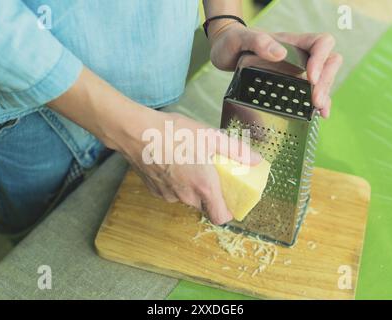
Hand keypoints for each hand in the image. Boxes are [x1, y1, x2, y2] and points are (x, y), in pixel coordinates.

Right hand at [107, 110, 261, 224]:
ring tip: (188, 162)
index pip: (221, 217)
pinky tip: (172, 163)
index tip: (230, 198)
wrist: (136, 132)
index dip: (228, 210)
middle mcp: (186, 196)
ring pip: (186, 198)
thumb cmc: (173, 133)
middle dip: (209, 191)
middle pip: (204, 204)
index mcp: (204, 187)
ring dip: (190, 186)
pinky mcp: (154, 191)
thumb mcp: (210, 136)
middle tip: (209, 171)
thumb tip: (255, 160)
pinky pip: (171, 192)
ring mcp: (168, 195)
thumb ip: (236, 150)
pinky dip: (175, 182)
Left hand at [209, 23, 342, 117]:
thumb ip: (258, 42)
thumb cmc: (233, 42)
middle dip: (325, 81)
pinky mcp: (292, 85)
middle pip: (329, 62)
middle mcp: (300, 56)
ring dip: (324, 94)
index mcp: (292, 42)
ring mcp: (298, 71)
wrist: (225, 53)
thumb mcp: (241, 39)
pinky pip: (311, 92)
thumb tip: (280, 54)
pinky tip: (319, 114)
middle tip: (315, 101)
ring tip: (319, 110)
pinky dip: (318, 103)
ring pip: (323, 79)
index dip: (321, 59)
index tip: (310, 77)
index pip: (321, 43)